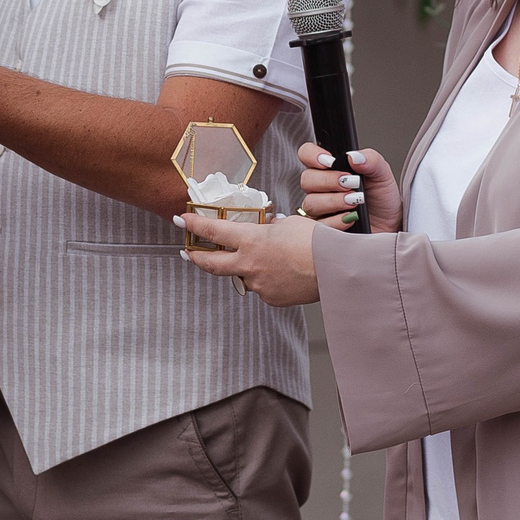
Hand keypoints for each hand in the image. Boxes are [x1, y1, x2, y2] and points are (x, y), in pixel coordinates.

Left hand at [179, 213, 319, 306]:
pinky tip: (282, 271)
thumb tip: (266, 227)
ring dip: (245, 266)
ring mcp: (259, 285)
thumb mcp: (288, 225)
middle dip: (195, 257)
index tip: (181, 221)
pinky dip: (266, 278)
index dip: (194, 226)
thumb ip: (269, 227)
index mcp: (251, 241)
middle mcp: (249, 265)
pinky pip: (262, 287)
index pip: (213, 232)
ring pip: (242, 275)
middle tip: (187, 252)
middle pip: (211, 264)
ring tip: (266, 257)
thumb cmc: (317, 242)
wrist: (338, 269)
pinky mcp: (272, 298)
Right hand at [299, 141, 402, 235]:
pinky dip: (336, 220)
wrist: (390, 225)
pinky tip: (351, 218)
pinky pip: (318, 225)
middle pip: (306, 179)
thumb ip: (370, 160)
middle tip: (350, 183)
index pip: (307, 154)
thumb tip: (354, 156)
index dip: (312, 155)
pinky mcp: (322, 229)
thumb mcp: (382, 174)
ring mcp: (320, 208)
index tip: (329, 161)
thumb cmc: (382, 199)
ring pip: (310, 202)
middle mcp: (321, 187)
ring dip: (333, 201)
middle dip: (328, 181)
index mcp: (330, 168)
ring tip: (354, 202)